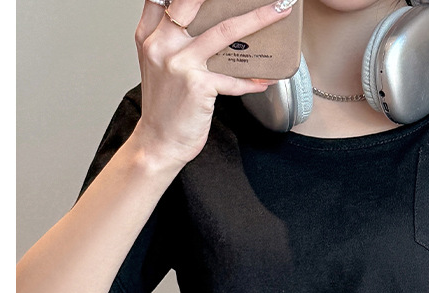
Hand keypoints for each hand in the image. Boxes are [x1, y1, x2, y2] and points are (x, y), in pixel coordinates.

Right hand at [131, 0, 294, 167]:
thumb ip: (173, 40)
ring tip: (278, 12)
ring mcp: (179, 64)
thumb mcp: (158, 64)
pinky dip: (254, 80)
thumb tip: (209, 24)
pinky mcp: (198, 86)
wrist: (159, 141)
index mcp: (150, 35)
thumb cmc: (165, 106)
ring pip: (225, 31)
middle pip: (194, 2)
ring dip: (257, 19)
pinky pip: (235, 78)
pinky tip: (266, 79)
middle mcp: (161, 45)